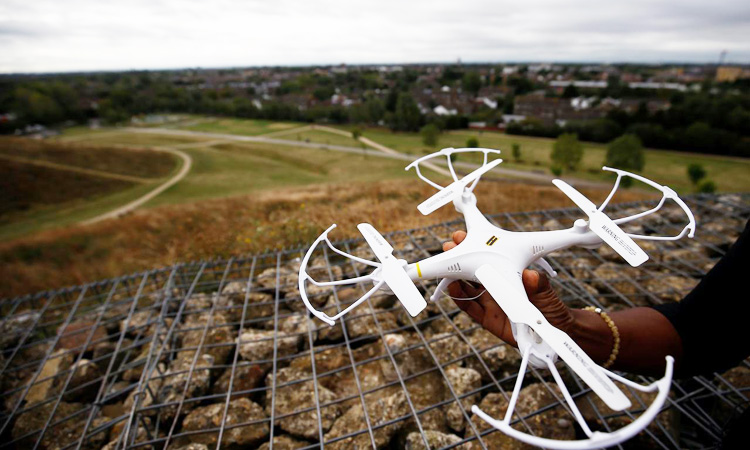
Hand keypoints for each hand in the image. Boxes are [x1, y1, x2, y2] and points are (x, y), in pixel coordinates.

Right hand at [442, 230, 575, 346]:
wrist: (553, 333)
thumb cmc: (550, 308)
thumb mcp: (546, 292)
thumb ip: (538, 285)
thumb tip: (530, 275)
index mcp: (506, 274)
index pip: (487, 258)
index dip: (474, 247)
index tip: (462, 235)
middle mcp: (495, 286)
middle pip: (472, 270)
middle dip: (458, 258)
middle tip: (448, 247)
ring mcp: (489, 302)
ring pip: (466, 287)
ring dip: (454, 277)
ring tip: (447, 267)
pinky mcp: (487, 319)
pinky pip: (469, 308)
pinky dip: (459, 298)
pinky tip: (452, 289)